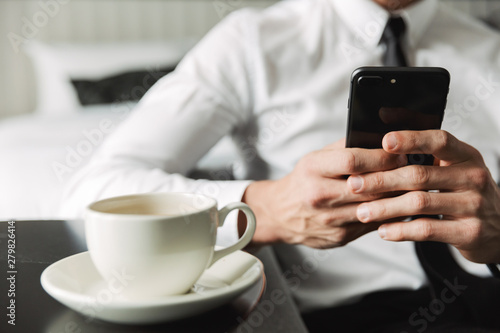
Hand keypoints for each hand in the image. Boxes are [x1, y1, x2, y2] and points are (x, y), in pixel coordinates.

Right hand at [242, 139, 406, 248]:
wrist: (280, 215)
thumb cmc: (303, 181)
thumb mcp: (315, 158)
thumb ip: (344, 148)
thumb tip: (380, 137)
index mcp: (313, 170)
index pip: (353, 160)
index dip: (382, 156)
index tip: (401, 151)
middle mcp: (319, 196)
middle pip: (369, 186)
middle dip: (398, 177)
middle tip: (418, 169)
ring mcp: (330, 220)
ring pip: (376, 208)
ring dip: (400, 197)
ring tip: (417, 187)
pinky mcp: (340, 237)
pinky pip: (374, 224)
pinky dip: (391, 214)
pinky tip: (402, 206)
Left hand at [348, 130, 499, 262]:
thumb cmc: (463, 192)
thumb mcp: (453, 167)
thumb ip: (424, 151)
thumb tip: (384, 123)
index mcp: (465, 155)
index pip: (438, 141)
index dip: (411, 139)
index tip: (384, 141)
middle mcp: (472, 177)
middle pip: (419, 175)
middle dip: (381, 180)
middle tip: (354, 184)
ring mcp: (473, 205)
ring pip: (419, 203)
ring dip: (385, 208)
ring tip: (361, 212)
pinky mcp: (469, 232)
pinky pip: (427, 230)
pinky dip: (401, 230)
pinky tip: (382, 230)